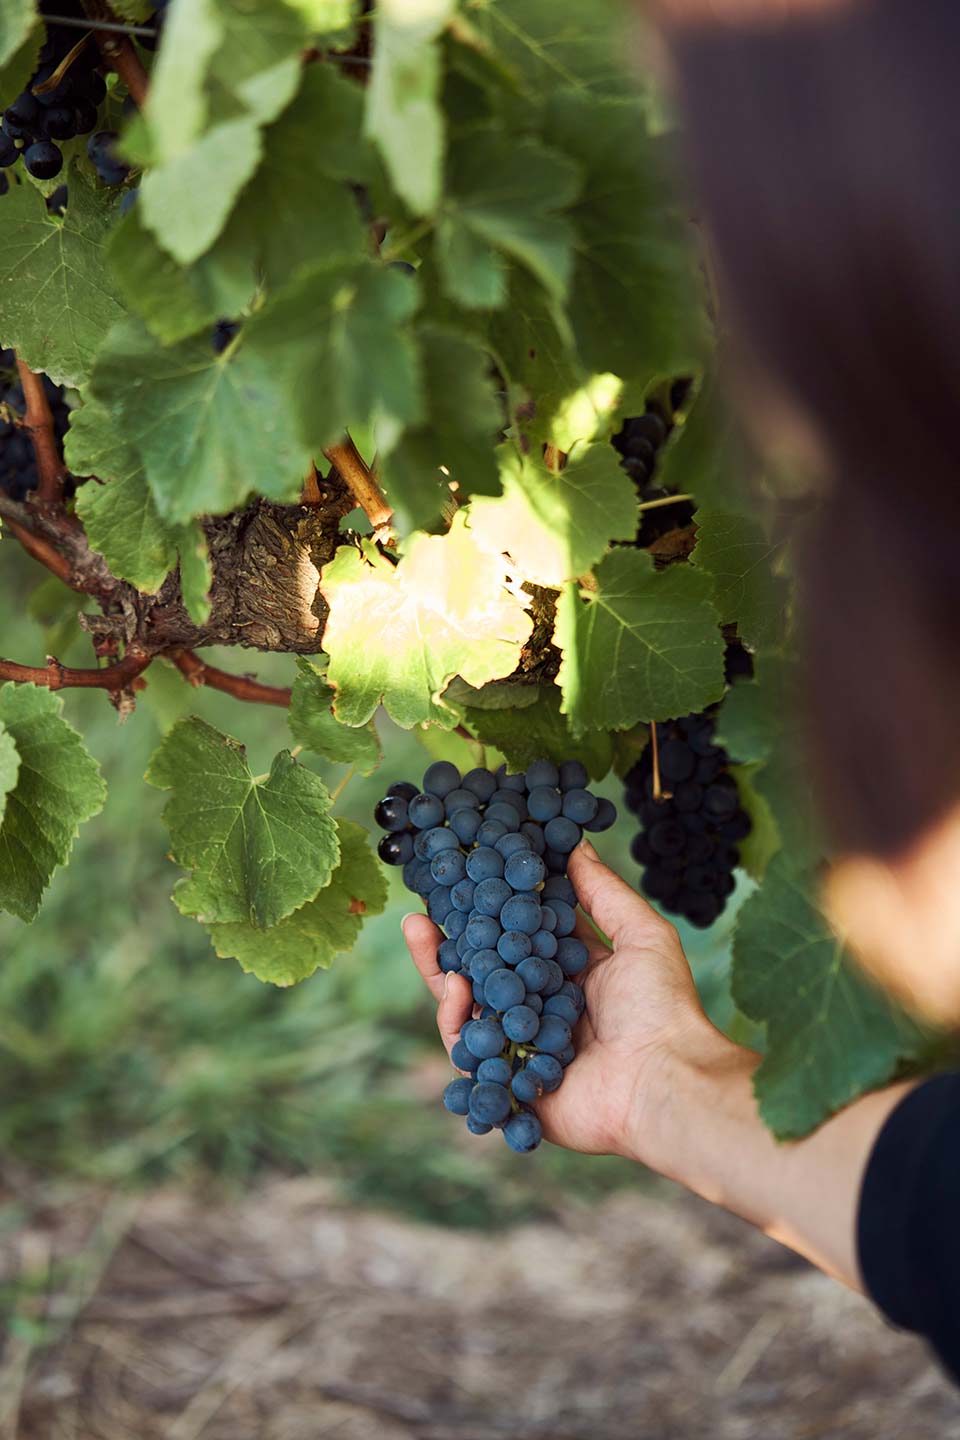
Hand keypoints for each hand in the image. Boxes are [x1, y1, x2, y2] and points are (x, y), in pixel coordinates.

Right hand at [403, 837, 733, 1166]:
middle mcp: (544, 1010)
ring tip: (419, 930)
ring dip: (442, 969)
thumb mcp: (642, 936)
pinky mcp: (509, 1082)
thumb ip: (604, 893)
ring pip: (469, 1006)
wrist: (663, 1082)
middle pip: (486, 970)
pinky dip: (455, 1018)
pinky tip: (455, 986)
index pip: (522, 938)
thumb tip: (576, 846)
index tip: (468, 877)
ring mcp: (523, 1047)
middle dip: (453, 938)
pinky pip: (470, 1049)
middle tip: (423, 904)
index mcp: (575, 977)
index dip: (495, 909)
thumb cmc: (661, 1008)